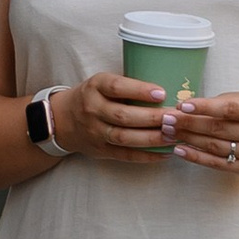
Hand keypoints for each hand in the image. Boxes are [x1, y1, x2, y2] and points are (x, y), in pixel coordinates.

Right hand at [46, 71, 181, 165]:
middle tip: (175, 118)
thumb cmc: (93, 97)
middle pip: (124, 115)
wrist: (63, 119)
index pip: (117, 87)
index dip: (139, 90)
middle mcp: (92, 109)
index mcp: (95, 87)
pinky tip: (165, 153)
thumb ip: (127, 86)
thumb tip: (168, 88)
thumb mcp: (102, 82)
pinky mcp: (100, 150)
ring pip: (125, 137)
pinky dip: (146, 156)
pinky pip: (125, 155)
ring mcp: (95, 132)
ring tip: (174, 136)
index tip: (162, 92)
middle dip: (152, 118)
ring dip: (152, 138)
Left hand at [173, 90, 238, 174]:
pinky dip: (196, 157)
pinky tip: (180, 149)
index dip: (205, 107)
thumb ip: (219, 102)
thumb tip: (184, 108)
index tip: (182, 105)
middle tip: (167, 119)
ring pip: (215, 147)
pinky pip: (217, 164)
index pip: (230, 109)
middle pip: (220, 129)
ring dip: (188, 139)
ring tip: (169, 132)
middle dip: (189, 123)